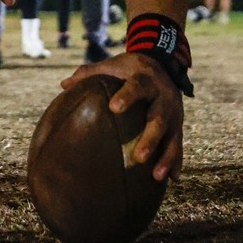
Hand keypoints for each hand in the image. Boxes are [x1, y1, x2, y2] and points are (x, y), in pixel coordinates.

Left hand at [61, 52, 183, 181]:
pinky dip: (176, 161)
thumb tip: (64, 85)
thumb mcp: (114, 65)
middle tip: (139, 157)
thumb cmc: (131, 68)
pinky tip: (172, 179)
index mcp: (146, 78)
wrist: (164, 63)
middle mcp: (163, 96)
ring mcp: (173, 112)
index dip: (128, 96)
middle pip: (159, 118)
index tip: (114, 108)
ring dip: (166, 156)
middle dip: (151, 138)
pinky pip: (178, 144)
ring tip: (157, 176)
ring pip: (172, 136)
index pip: (138, 85)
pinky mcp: (178, 124)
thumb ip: (90, 72)